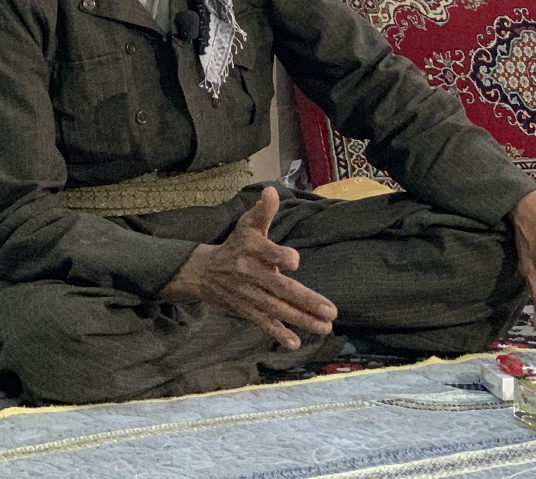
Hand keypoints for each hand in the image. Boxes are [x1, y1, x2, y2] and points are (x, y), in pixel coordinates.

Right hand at [160, 186, 337, 349]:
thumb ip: (263, 211)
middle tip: (331, 311)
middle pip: (281, 289)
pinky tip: (296, 344)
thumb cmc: (236, 245)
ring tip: (325, 327)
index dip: (279, 257)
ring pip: (278, 309)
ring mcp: (251, 295)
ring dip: (302, 320)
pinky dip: (279, 333)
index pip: (268, 253)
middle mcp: (252, 274)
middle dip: (306, 301)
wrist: (205, 272)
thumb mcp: (247, 225)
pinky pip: (265, 323)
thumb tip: (271, 191)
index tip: (293, 261)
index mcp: (253, 250)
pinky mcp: (249, 310)